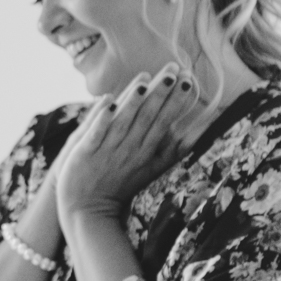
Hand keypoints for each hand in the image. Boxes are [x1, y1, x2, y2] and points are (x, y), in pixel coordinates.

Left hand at [57, 63, 198, 223]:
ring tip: (146, 79)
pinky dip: (102, 118)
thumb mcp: (151, 171)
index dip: (177, 100)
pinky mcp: (86, 153)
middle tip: (175, 70)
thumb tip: (194, 136)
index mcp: (146, 151)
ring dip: (135, 100)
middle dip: (162, 93)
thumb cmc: (119, 187)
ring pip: (124, 121)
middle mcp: (130, 149)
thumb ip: (170, 152)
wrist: (88, 210)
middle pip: (149, 116)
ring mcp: (108, 151)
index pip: (165, 121)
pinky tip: (108, 100)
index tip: (189, 80)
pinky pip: (95, 133)